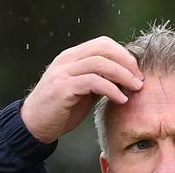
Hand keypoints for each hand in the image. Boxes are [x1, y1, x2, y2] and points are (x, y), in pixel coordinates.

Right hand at [21, 36, 143, 143]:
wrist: (35, 125)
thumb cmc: (61, 110)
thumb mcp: (83, 92)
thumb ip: (99, 81)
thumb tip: (124, 79)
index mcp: (72, 57)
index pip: (102, 44)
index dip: (123, 54)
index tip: (136, 71)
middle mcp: (67, 60)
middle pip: (103, 49)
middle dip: (126, 63)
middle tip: (139, 79)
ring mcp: (64, 73)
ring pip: (100, 64)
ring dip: (122, 75)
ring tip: (135, 88)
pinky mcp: (63, 88)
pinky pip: (93, 82)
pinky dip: (111, 90)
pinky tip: (121, 99)